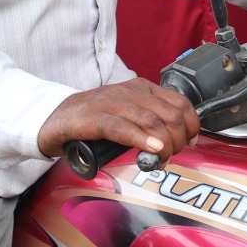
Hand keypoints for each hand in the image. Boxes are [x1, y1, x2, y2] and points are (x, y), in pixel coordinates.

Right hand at [36, 78, 198, 158]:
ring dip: (164, 144)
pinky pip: (124, 128)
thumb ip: (150, 122)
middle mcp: (131, 92)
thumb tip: (177, 141)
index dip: (191, 124)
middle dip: (178, 139)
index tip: (191, 141)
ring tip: (163, 158)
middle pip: (170, 114)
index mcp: (142, 88)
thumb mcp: (129, 114)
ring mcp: (112, 103)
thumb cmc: (94, 120)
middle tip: (173, 155)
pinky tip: (153, 150)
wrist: (54, 118)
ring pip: (151, 121)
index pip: (180, 102)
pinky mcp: (94, 118)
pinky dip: (142, 140)